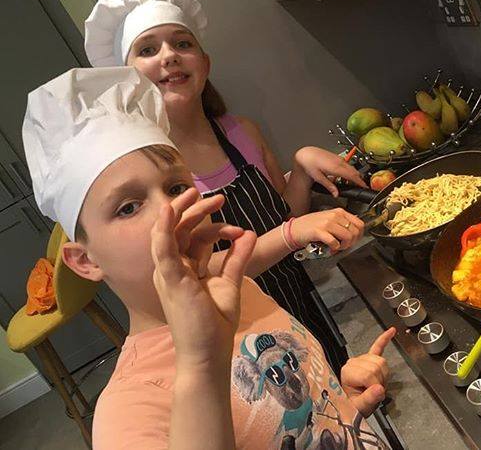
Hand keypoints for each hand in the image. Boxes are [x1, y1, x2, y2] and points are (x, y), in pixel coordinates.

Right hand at [151, 188, 256, 368]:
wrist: (208, 354)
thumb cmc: (214, 324)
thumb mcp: (230, 283)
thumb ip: (237, 258)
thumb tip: (249, 233)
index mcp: (183, 270)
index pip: (193, 237)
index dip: (214, 226)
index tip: (238, 229)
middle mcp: (172, 269)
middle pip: (180, 230)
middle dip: (196, 210)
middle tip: (218, 198)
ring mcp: (168, 274)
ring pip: (170, 232)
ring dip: (184, 211)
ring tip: (198, 194)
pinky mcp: (171, 279)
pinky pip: (163, 248)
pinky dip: (164, 228)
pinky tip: (169, 209)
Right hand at [291, 208, 363, 251]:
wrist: (296, 228)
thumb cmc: (311, 225)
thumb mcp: (330, 219)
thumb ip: (342, 223)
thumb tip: (355, 232)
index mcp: (339, 212)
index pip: (359, 224)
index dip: (359, 235)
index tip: (354, 240)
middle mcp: (334, 216)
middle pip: (355, 232)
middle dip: (352, 242)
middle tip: (344, 245)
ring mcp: (327, 223)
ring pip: (347, 237)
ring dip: (344, 246)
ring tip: (338, 247)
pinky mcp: (319, 231)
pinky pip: (334, 242)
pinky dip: (334, 248)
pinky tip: (331, 248)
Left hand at [294, 146, 366, 196]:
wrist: (306, 154)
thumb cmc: (310, 164)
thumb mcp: (319, 178)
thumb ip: (329, 186)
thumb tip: (336, 194)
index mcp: (336, 168)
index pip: (352, 176)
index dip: (360, 182)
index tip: (364, 187)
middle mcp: (339, 162)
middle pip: (354, 171)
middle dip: (359, 179)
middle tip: (360, 187)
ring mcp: (338, 158)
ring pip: (351, 167)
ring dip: (354, 175)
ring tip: (352, 182)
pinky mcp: (337, 157)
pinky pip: (347, 164)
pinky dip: (349, 170)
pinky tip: (344, 175)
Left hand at [341, 327, 395, 416]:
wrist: (351, 406)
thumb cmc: (353, 406)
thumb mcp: (359, 407)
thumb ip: (368, 399)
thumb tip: (379, 389)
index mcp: (348, 372)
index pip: (370, 375)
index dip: (376, 388)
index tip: (374, 396)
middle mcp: (353, 361)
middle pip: (377, 366)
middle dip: (381, 381)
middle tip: (376, 392)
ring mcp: (360, 358)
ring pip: (381, 361)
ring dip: (384, 374)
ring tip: (377, 384)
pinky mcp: (367, 357)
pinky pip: (377, 346)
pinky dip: (384, 339)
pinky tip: (392, 331)